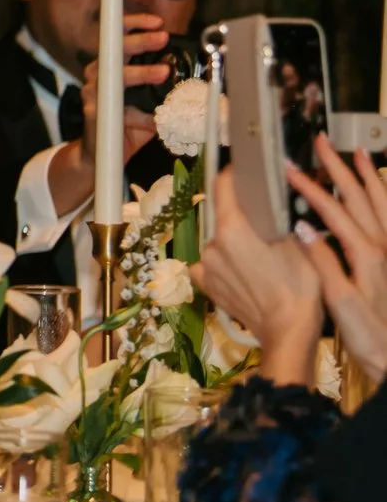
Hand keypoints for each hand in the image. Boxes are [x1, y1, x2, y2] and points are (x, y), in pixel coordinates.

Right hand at [86, 14, 172, 158]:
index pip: (118, 37)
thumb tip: (194, 80)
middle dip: (139, 40)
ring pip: (114, 75)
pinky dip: (142, 117)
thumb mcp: (146, 100)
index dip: (135, 25)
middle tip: (163, 37)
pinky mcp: (94, 114)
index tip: (158, 23)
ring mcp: (92, 93)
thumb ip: (162, 89)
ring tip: (163, 73)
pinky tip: (157, 121)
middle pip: (113, 49)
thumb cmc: (125, 123)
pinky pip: (122, 111)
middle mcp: (97, 74)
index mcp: (109, 65)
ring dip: (140, 72)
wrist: (100, 154)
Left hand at [194, 169, 323, 385]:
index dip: (230, 176)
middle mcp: (211, 245)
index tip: (237, 170)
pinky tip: (240, 273)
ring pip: (218, 244)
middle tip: (261, 227)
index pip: (222, 189)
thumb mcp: (297, 246)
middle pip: (222, 219)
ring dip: (231, 244)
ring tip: (256, 258)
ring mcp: (205, 266)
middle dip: (239, 219)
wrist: (286, 331)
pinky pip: (209, 265)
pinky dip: (222, 264)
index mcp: (232, 230)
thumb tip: (272, 206)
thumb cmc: (297, 287)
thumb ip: (277, 222)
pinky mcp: (204, 285)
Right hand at [291, 137, 386, 376]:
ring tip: (357, 155)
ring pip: (381, 204)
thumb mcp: (341, 302)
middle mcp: (383, 247)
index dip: (309, 187)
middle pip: (359, 198)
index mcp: (365, 254)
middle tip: (322, 144)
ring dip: (368, 177)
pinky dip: (385, 200)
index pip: (333, 210)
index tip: (289, 168)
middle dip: (339, 168)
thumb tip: (300, 228)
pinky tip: (380, 195)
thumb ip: (323, 262)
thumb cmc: (371, 337)